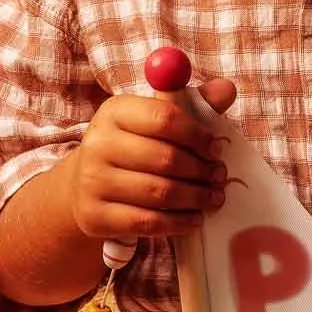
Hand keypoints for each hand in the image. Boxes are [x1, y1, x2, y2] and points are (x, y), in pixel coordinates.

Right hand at [67, 77, 235, 243]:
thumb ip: (194, 104)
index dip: (197, 134)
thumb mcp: (154, 121)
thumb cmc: (132, 148)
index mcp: (115, 111)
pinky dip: (178, 222)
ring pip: (159, 192)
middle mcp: (98, 144)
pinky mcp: (94, 216)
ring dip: (195, 197)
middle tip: (220, 177)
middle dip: (201, 170)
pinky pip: (147, 222)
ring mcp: (92, 182)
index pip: (163, 117)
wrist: (84, 185)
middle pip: (164, 158)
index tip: (216, 149)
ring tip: (213, 197)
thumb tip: (227, 89)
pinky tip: (195, 219)